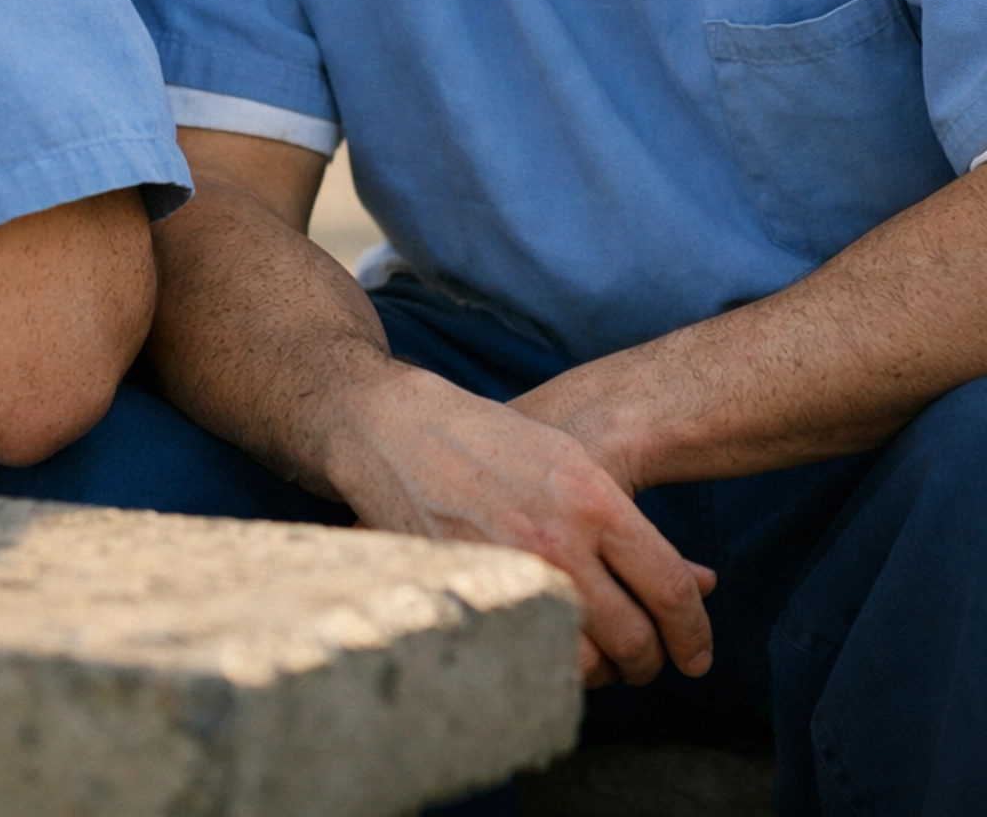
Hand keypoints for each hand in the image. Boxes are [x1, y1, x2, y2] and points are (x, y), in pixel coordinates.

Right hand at [323, 360, 714, 691]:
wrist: (398, 430)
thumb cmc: (493, 440)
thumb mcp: (574, 464)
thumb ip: (636, 528)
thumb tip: (705, 584)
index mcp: (594, 498)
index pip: (669, 589)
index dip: (694, 633)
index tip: (696, 652)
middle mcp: (560, 539)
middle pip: (635, 637)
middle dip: (653, 662)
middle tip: (653, 662)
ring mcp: (515, 569)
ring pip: (587, 658)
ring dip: (607, 673)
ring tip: (608, 662)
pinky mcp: (478, 591)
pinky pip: (533, 653)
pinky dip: (555, 666)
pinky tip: (558, 652)